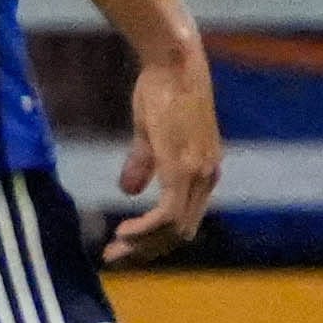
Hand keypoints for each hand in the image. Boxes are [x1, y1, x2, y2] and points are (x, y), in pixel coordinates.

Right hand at [106, 33, 224, 261]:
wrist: (175, 64)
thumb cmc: (161, 90)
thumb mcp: (150, 133)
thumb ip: (143, 164)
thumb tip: (129, 191)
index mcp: (204, 171)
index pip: (185, 220)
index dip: (155, 239)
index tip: (123, 245)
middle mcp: (207, 177)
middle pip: (182, 232)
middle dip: (148, 250)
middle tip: (115, 257)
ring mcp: (197, 173)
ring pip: (176, 228)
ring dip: (145, 244)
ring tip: (116, 248)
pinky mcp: (181, 167)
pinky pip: (168, 213)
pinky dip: (146, 228)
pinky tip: (124, 231)